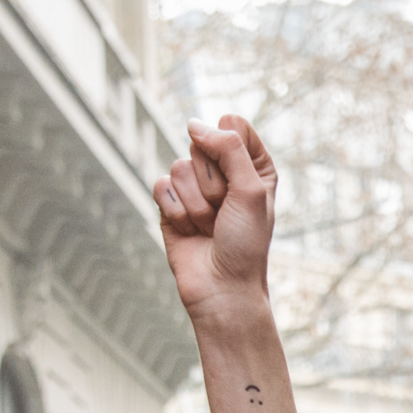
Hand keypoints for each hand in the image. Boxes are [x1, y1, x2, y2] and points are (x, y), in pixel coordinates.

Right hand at [156, 116, 277, 321]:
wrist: (221, 288)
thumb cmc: (245, 244)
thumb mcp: (251, 190)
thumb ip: (229, 148)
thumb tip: (193, 124)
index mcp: (252, 167)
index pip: (233, 129)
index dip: (231, 151)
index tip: (240, 182)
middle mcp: (223, 174)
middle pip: (201, 146)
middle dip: (212, 183)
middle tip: (224, 213)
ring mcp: (194, 189)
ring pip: (178, 167)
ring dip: (195, 204)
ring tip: (208, 228)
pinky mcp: (170, 206)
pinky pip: (160, 187)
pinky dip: (175, 212)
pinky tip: (189, 232)